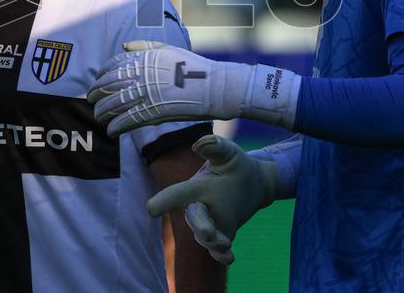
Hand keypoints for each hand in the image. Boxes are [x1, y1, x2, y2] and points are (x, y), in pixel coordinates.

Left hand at [87, 41, 300, 135]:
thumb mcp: (170, 49)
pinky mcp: (155, 112)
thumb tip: (123, 46)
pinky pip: (128, 120)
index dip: (101, 75)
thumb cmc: (194, 66)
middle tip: (90, 100)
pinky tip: (110, 131)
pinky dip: (116, 126)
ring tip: (98, 117)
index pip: (114, 65)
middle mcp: (144, 73)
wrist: (215, 86)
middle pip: (110, 85)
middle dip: (96, 93)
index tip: (96, 82)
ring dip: (103, 112)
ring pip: (116, 104)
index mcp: (146, 57)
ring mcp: (149, 93)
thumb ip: (145, 46)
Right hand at [147, 135, 278, 264]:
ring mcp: (208, 224)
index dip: (164, 201)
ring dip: (213, 242)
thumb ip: (215, 146)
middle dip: (200, 226)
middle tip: (208, 232)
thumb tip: (199, 144)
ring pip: (204, 237)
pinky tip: (230, 259)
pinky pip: (217, 250)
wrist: (252, 183)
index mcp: (196, 187)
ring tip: (225, 244)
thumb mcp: (228, 153)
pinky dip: (221, 256)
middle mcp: (198, 207)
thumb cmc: (235, 165)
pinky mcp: (220, 236)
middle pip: (194, 219)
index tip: (151, 209)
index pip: (178, 194)